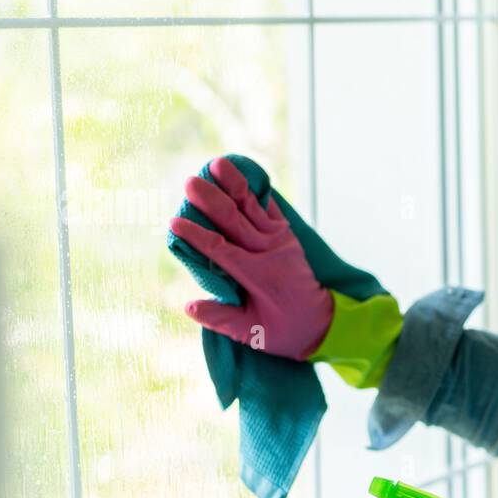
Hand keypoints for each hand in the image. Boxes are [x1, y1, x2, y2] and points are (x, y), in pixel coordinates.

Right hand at [170, 157, 333, 359]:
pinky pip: (270, 208)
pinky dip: (255, 191)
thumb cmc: (283, 332)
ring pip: (252, 207)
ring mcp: (281, 240)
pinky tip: (241, 174)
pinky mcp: (287, 235)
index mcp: (258, 275)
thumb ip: (221, 319)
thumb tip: (188, 306)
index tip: (175, 222)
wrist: (322, 322)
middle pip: (235, 220)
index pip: (220, 249)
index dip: (197, 235)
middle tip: (190, 183)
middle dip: (211, 200)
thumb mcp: (251, 334)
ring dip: (234, 184)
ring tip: (217, 163)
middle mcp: (270, 252)